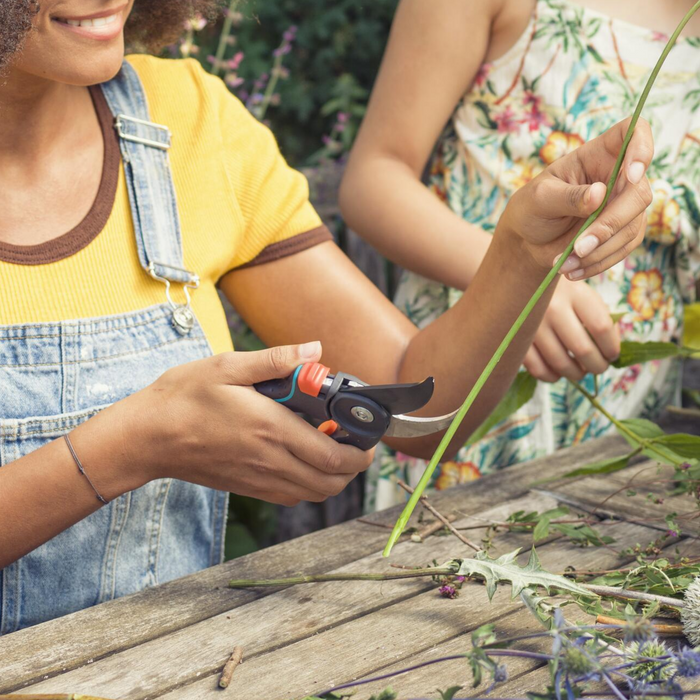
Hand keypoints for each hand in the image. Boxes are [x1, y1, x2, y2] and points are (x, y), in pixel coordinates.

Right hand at [120, 342, 372, 506]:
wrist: (147, 438)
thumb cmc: (184, 398)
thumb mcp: (229, 366)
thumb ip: (277, 360)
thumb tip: (315, 350)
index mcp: (272, 428)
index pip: (334, 455)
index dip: (362, 451)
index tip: (369, 435)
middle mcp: (271, 460)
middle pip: (332, 481)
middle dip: (354, 465)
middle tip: (354, 440)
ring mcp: (259, 479)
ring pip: (314, 493)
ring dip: (333, 475)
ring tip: (330, 447)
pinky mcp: (248, 487)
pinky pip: (291, 496)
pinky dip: (309, 483)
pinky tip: (301, 458)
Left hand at [500, 117, 653, 279]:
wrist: (529, 241)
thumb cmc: (531, 209)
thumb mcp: (539, 199)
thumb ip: (567, 196)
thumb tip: (599, 194)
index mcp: (598, 154)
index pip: (634, 132)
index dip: (642, 146)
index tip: (632, 173)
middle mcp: (618, 176)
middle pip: (639, 192)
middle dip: (610, 224)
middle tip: (578, 246)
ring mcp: (624, 204)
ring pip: (632, 226)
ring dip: (599, 250)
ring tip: (565, 263)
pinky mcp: (623, 231)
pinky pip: (624, 248)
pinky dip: (599, 263)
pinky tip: (572, 270)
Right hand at [523, 279, 619, 382]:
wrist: (519, 282)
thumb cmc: (559, 291)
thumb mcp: (583, 293)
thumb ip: (600, 317)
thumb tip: (609, 352)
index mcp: (574, 292)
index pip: (601, 327)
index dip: (612, 348)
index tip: (612, 355)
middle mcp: (552, 307)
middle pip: (583, 349)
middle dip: (597, 366)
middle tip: (599, 367)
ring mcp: (532, 324)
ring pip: (560, 363)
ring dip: (576, 374)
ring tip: (580, 371)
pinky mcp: (516, 338)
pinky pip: (537, 368)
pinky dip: (551, 377)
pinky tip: (558, 373)